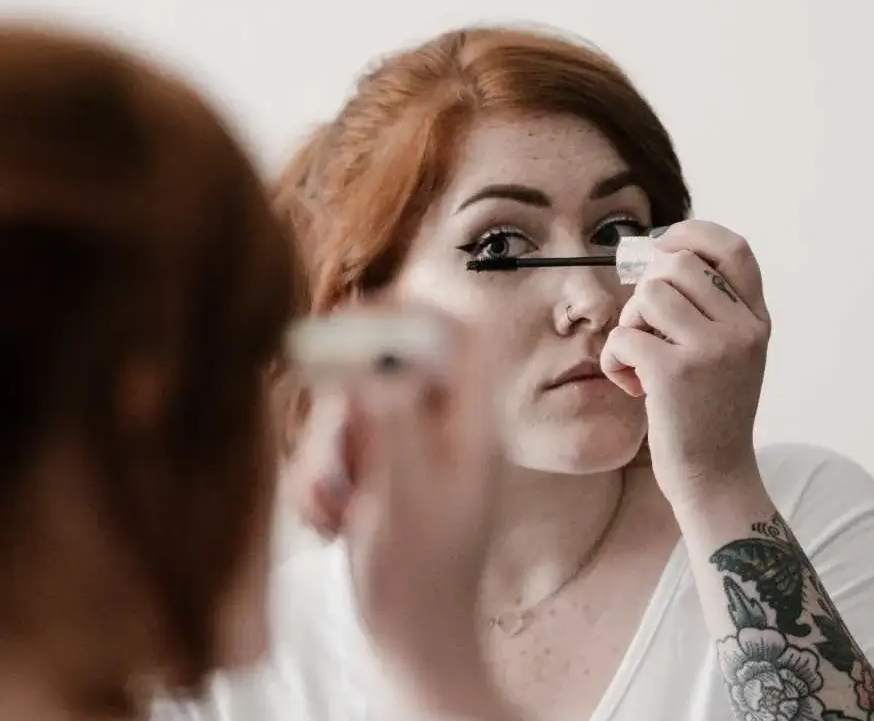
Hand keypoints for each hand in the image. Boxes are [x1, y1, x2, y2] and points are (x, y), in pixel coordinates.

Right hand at [285, 304, 506, 716]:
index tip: (357, 322)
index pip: (456, 334)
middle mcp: (441, 425)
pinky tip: (328, 521)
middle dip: (344, 411)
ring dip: (325, 456)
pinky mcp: (377, 466)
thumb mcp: (403, 493)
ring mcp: (407, 444)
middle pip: (387, 367)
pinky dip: (318, 479)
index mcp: (471, 423)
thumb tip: (378, 350)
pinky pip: (333, 444)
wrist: (411, 644)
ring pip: (350, 407)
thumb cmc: (421, 582)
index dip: (412, 313)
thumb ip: (391, 416)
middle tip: (335, 459)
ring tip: (333, 508)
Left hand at [600, 220, 770, 506]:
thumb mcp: (729, 353)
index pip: (733, 247)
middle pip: (674, 265)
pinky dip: (613, 359)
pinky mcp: (675, 373)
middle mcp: (741, 328)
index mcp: (755, 319)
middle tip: (647, 330)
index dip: (692, 234)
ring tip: (641, 361)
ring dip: (630, 325)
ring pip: (647, 295)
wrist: (716, 478)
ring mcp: (711, 349)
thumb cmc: (708, 412)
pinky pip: (623, 335)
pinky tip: (631, 384)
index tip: (662, 246)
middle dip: (647, 292)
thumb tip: (658, 253)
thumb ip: (709, 307)